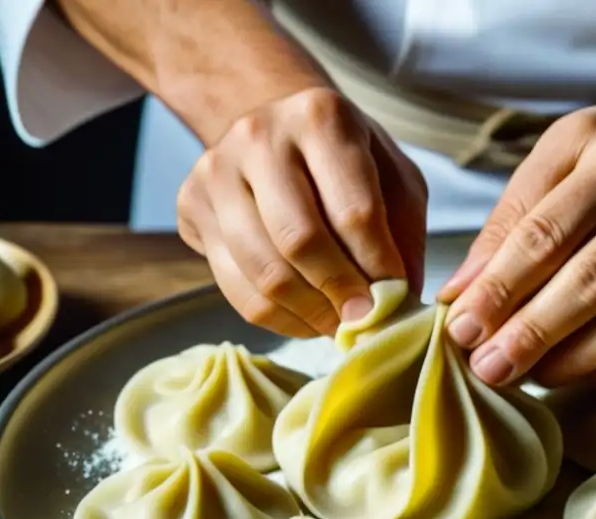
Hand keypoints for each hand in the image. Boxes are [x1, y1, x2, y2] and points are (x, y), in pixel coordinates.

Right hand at [177, 87, 427, 337]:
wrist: (276, 132)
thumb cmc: (346, 163)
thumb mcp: (394, 179)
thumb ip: (404, 234)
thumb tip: (400, 302)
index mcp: (321, 117)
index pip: (354, 211)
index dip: (378, 267)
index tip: (395, 299)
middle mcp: (259, 135)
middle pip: (300, 241)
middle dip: (340, 294)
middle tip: (364, 319)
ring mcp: (216, 169)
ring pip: (264, 272)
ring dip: (309, 313)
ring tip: (338, 324)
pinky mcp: (191, 204)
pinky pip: (235, 287)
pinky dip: (278, 318)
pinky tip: (307, 318)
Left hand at [438, 105, 595, 387]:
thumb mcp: (557, 160)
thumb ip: (507, 222)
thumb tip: (458, 294)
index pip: (545, 235)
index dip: (499, 289)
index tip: (462, 329)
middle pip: (589, 282)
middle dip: (530, 333)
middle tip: (487, 368)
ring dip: (567, 360)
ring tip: (522, 377)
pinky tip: (567, 374)